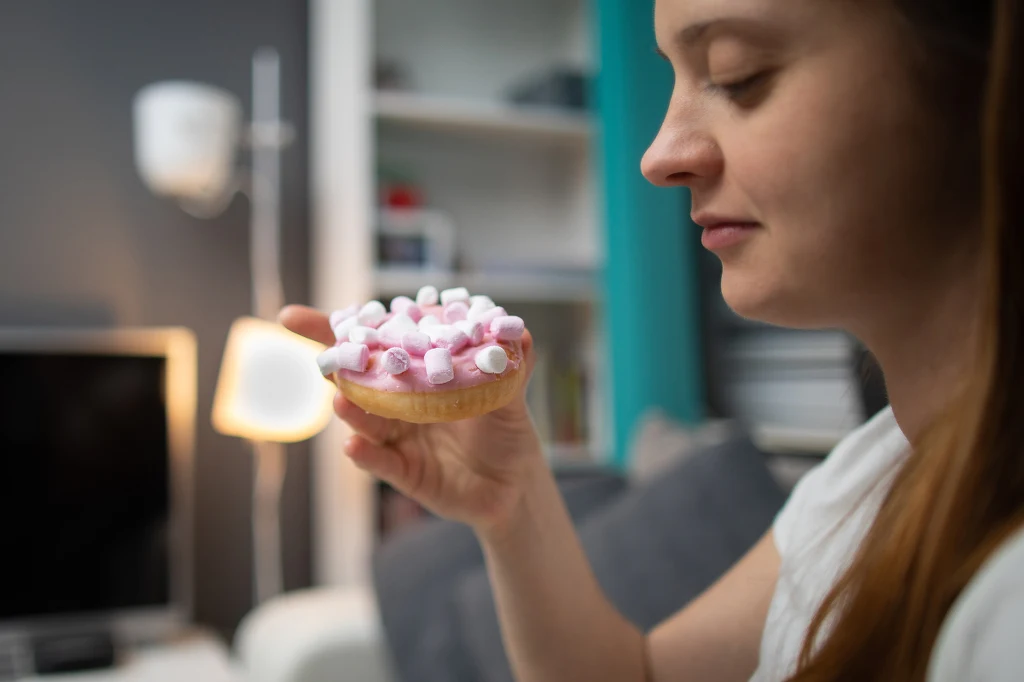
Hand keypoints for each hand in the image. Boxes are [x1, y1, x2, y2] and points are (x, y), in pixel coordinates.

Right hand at [280, 305, 546, 529]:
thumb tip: (521, 333)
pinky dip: (365, 456)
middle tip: (316, 352)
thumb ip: (511, 364)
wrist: (516, 485)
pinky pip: (380, 464)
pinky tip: (353, 445)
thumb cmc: (505, 429)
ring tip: (340, 401)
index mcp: (415, 375)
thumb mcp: (511, 393)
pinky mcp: (403, 473)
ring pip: (367, 421)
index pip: (375, 347)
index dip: (336, 331)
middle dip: (331, 364)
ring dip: (351, 411)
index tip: (293, 317)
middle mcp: (398, 404)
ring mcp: (398, 439)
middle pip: (357, 380)